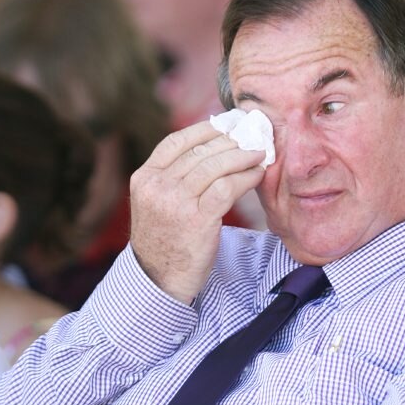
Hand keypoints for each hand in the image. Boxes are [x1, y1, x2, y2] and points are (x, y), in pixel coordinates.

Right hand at [130, 121, 265, 302]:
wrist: (160, 279)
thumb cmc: (165, 240)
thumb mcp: (155, 203)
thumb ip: (172, 177)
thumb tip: (209, 149)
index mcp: (145, 178)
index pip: (176, 141)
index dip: (205, 130)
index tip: (227, 124)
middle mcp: (158, 186)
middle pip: (200, 151)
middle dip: (230, 141)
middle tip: (252, 136)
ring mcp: (176, 202)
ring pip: (216, 166)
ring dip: (242, 156)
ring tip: (259, 153)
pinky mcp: (198, 219)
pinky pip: (228, 187)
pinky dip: (246, 177)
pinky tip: (257, 174)